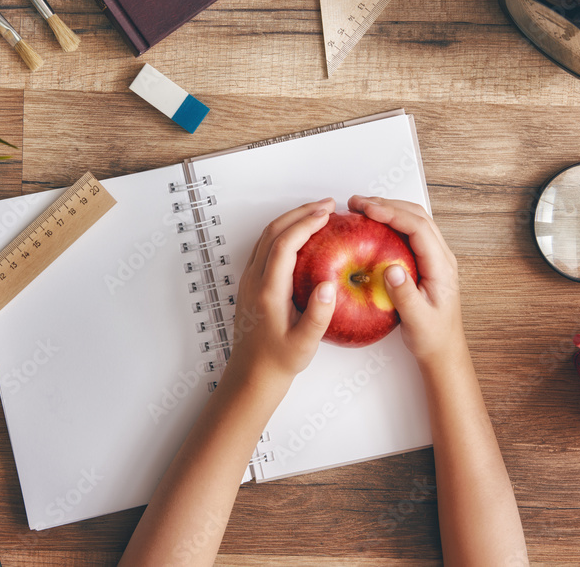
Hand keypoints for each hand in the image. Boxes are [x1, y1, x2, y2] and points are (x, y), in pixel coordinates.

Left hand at [226, 198, 337, 389]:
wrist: (252, 373)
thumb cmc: (279, 360)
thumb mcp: (305, 343)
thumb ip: (318, 315)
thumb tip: (330, 285)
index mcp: (268, 292)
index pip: (285, 246)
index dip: (305, 224)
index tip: (327, 214)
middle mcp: (254, 280)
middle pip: (273, 232)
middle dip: (300, 213)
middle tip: (328, 205)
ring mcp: (250, 280)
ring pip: (267, 237)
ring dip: (291, 219)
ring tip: (318, 213)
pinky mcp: (251, 283)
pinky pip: (265, 247)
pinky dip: (285, 232)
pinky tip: (302, 233)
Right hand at [348, 195, 464, 364]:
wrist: (443, 349)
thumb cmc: (432, 337)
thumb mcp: (417, 320)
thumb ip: (404, 295)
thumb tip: (390, 269)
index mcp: (441, 267)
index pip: (418, 227)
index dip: (392, 213)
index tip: (368, 209)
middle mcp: (440, 257)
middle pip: (416, 216)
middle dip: (386, 204)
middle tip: (357, 203)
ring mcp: (434, 257)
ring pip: (413, 220)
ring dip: (388, 209)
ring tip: (361, 209)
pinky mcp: (424, 261)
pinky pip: (408, 232)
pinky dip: (389, 222)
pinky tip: (372, 226)